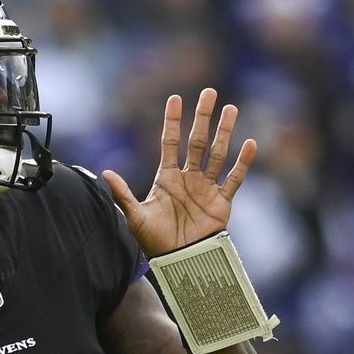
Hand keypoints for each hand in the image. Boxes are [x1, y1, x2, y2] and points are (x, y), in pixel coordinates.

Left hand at [102, 88, 256, 256]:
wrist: (178, 261)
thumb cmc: (154, 240)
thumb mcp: (135, 215)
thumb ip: (122, 194)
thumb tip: (104, 172)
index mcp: (167, 177)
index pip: (170, 142)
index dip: (172, 121)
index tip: (175, 98)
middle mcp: (189, 177)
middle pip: (198, 141)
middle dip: (203, 117)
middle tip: (209, 92)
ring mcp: (206, 187)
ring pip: (218, 153)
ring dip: (225, 132)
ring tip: (231, 109)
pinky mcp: (222, 201)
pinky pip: (234, 179)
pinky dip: (243, 163)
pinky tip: (249, 143)